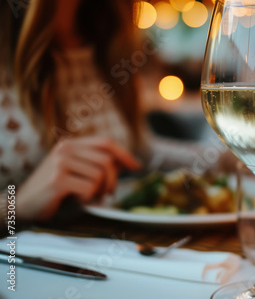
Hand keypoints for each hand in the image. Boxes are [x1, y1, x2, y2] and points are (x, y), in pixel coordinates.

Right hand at [16, 137, 140, 220]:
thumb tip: (127, 163)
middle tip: (107, 194)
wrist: (23, 207)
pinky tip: (74, 200)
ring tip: (85, 197)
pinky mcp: (58, 179)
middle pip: (107, 160)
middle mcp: (65, 149)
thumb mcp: (77, 173)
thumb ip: (98, 165)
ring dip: (98, 191)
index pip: (106, 142)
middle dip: (112, 180)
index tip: (136, 166)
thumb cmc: (54, 192)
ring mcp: (60, 162)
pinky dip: (87, 198)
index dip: (124, 154)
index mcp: (71, 144)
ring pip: (99, 175)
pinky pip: (89, 188)